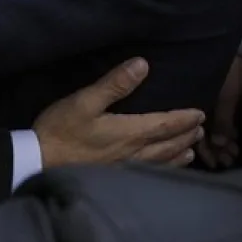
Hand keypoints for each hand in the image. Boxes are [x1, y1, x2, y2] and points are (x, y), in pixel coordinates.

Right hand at [34, 58, 205, 168]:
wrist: (40, 161)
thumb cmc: (61, 128)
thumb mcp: (85, 100)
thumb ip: (114, 84)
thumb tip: (143, 65)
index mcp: (129, 132)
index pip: (165, 125)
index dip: (184, 119)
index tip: (200, 113)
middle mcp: (133, 153)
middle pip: (167, 145)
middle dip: (186, 136)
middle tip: (201, 129)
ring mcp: (125, 168)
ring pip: (160, 162)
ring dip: (178, 154)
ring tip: (191, 151)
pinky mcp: (115, 177)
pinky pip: (149, 174)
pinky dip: (163, 170)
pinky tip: (162, 169)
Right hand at [197, 56, 241, 168]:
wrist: (236, 47)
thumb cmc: (229, 74)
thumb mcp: (226, 98)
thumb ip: (222, 123)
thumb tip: (219, 146)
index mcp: (194, 107)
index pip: (194, 135)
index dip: (206, 151)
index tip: (217, 164)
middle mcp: (198, 107)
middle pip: (202, 136)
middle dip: (216, 151)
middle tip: (229, 162)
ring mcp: (207, 104)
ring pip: (210, 130)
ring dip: (222, 144)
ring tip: (233, 156)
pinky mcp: (217, 100)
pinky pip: (217, 122)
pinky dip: (226, 133)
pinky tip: (234, 141)